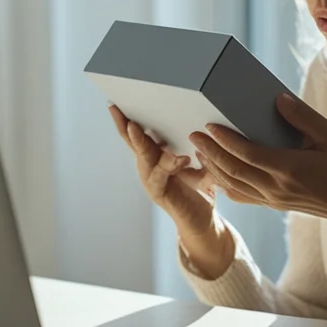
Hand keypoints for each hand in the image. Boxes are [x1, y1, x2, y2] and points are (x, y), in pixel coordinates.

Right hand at [108, 105, 233, 277]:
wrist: (204, 222)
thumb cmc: (202, 190)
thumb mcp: (204, 164)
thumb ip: (202, 147)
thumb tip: (210, 124)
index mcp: (156, 156)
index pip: (139, 135)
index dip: (126, 120)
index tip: (116, 104)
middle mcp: (149, 167)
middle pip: (133, 143)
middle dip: (124, 125)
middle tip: (117, 109)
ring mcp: (152, 181)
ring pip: (143, 158)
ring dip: (139, 142)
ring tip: (135, 127)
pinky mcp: (160, 195)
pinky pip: (159, 178)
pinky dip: (167, 167)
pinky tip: (178, 158)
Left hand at [189, 94, 326, 241]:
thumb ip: (303, 118)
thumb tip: (278, 99)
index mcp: (291, 169)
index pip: (248, 154)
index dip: (225, 140)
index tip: (209, 125)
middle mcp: (277, 188)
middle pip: (233, 170)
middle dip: (210, 152)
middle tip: (194, 134)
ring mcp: (274, 200)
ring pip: (233, 186)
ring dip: (213, 168)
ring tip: (200, 150)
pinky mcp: (275, 205)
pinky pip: (243, 197)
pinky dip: (225, 184)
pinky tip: (217, 172)